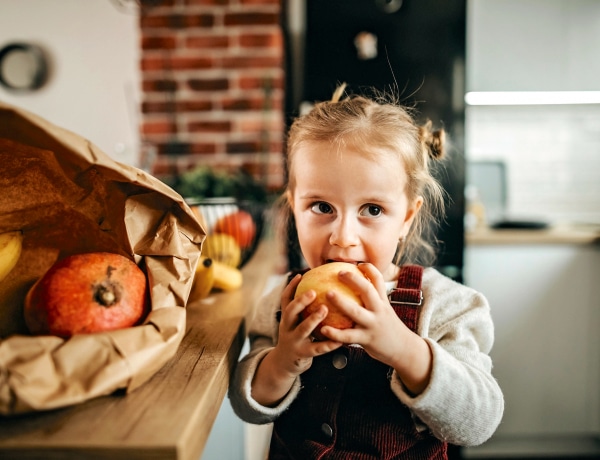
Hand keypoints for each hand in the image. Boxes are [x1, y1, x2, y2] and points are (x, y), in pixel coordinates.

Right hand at [250, 274, 342, 406]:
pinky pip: (317, 348)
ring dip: (313, 319)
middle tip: (313, 292)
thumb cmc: (296, 337)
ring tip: (325, 309)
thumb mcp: (295, 322)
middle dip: (300, 301)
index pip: (285, 299)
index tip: (301, 276)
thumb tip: (321, 286)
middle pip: (290, 311)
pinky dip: (328, 344)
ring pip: (303, 329)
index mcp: (287, 318)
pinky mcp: (302, 354)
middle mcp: (287, 327)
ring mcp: (293, 341)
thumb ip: (304, 308)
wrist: (284, 364)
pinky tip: (340, 340)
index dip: (291, 287)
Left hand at [319, 263, 432, 394]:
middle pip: (368, 290)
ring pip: (356, 311)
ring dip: (341, 302)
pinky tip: (323, 329)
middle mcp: (379, 310)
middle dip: (354, 280)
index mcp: (383, 302)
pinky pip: (348, 336)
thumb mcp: (385, 311)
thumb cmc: (389, 328)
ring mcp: (373, 324)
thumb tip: (357, 287)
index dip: (369, 269)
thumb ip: (374, 300)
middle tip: (338, 272)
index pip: (378, 280)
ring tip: (327, 293)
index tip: (359, 263)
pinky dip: (335, 333)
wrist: (404, 350)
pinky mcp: (367, 339)